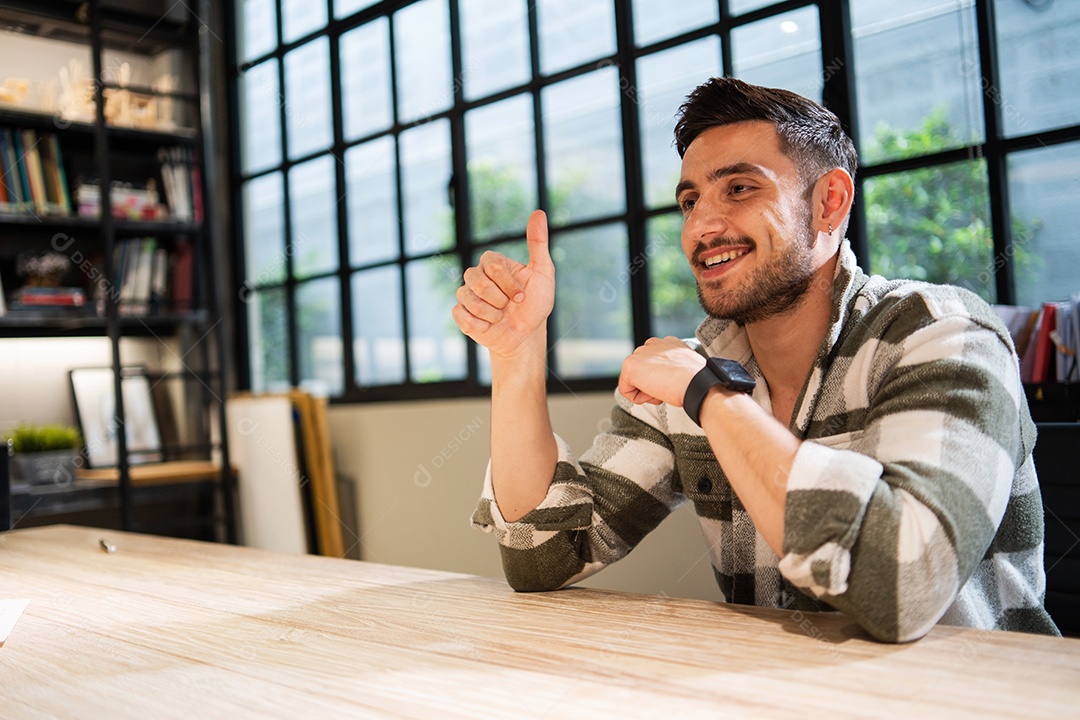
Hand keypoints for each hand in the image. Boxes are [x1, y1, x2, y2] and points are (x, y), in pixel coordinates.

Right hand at [452, 210, 555, 358]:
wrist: (525, 335)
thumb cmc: (535, 304)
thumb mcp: (542, 272)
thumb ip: (538, 243)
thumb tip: (538, 212)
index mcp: (493, 263)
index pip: (491, 264)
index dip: (508, 283)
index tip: (521, 295)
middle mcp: (476, 276)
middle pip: (478, 282)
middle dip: (500, 299)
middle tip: (510, 306)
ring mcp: (466, 294)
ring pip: (470, 300)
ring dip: (492, 314)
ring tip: (500, 317)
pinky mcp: (460, 313)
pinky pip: (462, 316)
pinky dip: (480, 325)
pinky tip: (489, 326)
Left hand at [618, 336, 705, 405]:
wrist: (696, 382)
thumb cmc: (696, 380)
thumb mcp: (686, 368)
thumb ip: (672, 368)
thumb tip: (666, 378)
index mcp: (669, 343)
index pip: (655, 362)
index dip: (662, 378)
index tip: (673, 383)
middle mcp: (653, 344)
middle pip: (643, 372)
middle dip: (652, 384)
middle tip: (668, 387)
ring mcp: (640, 353)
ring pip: (635, 381)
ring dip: (647, 391)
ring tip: (663, 388)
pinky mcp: (630, 365)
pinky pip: (626, 390)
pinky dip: (638, 398)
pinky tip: (654, 393)